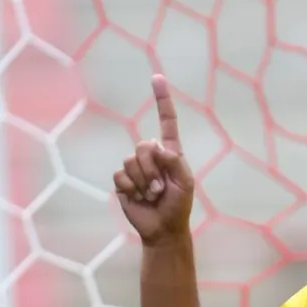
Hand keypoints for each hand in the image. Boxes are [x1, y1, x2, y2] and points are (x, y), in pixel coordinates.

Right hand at [113, 75, 194, 244]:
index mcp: (170, 153)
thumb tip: (158, 148)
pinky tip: (139, 198)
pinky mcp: (122, 181)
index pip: (166, 122)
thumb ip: (175, 162)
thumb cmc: (179, 206)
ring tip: (153, 195)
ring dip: (144, 182)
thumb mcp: (185, 183)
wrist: (163, 229)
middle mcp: (151, 157)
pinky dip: (132, 188)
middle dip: (152, 169)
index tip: (157, 78)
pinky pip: (121, 175)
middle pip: (144, 146)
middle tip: (161, 188)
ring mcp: (135, 168)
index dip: (162, 101)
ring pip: (131, 161)